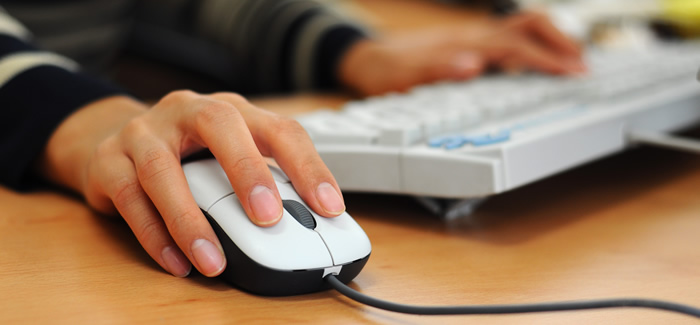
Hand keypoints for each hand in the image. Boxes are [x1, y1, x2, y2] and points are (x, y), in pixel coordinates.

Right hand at [38, 92, 345, 277]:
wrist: (114, 139)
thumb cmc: (188, 153)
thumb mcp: (228, 157)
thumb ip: (262, 181)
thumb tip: (306, 225)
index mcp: (231, 110)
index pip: (278, 128)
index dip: (307, 165)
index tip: (329, 206)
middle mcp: (188, 110)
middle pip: (221, 125)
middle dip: (248, 170)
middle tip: (268, 216)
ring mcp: (145, 132)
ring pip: (164, 170)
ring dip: (191, 220)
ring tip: (214, 261)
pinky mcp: (109, 161)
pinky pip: (130, 198)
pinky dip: (155, 235)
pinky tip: (178, 261)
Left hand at [339, 11, 584, 95]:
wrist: (368, 59)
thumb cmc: (387, 70)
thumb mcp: (404, 76)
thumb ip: (436, 68)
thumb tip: (473, 65)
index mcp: (465, 43)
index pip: (517, 45)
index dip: (548, 58)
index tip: (574, 73)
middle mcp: (473, 36)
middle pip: (528, 25)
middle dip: (561, 42)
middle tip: (584, 66)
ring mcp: (473, 38)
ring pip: (522, 27)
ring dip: (550, 41)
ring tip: (572, 62)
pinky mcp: (470, 44)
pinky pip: (510, 38)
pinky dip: (532, 45)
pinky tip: (537, 63)